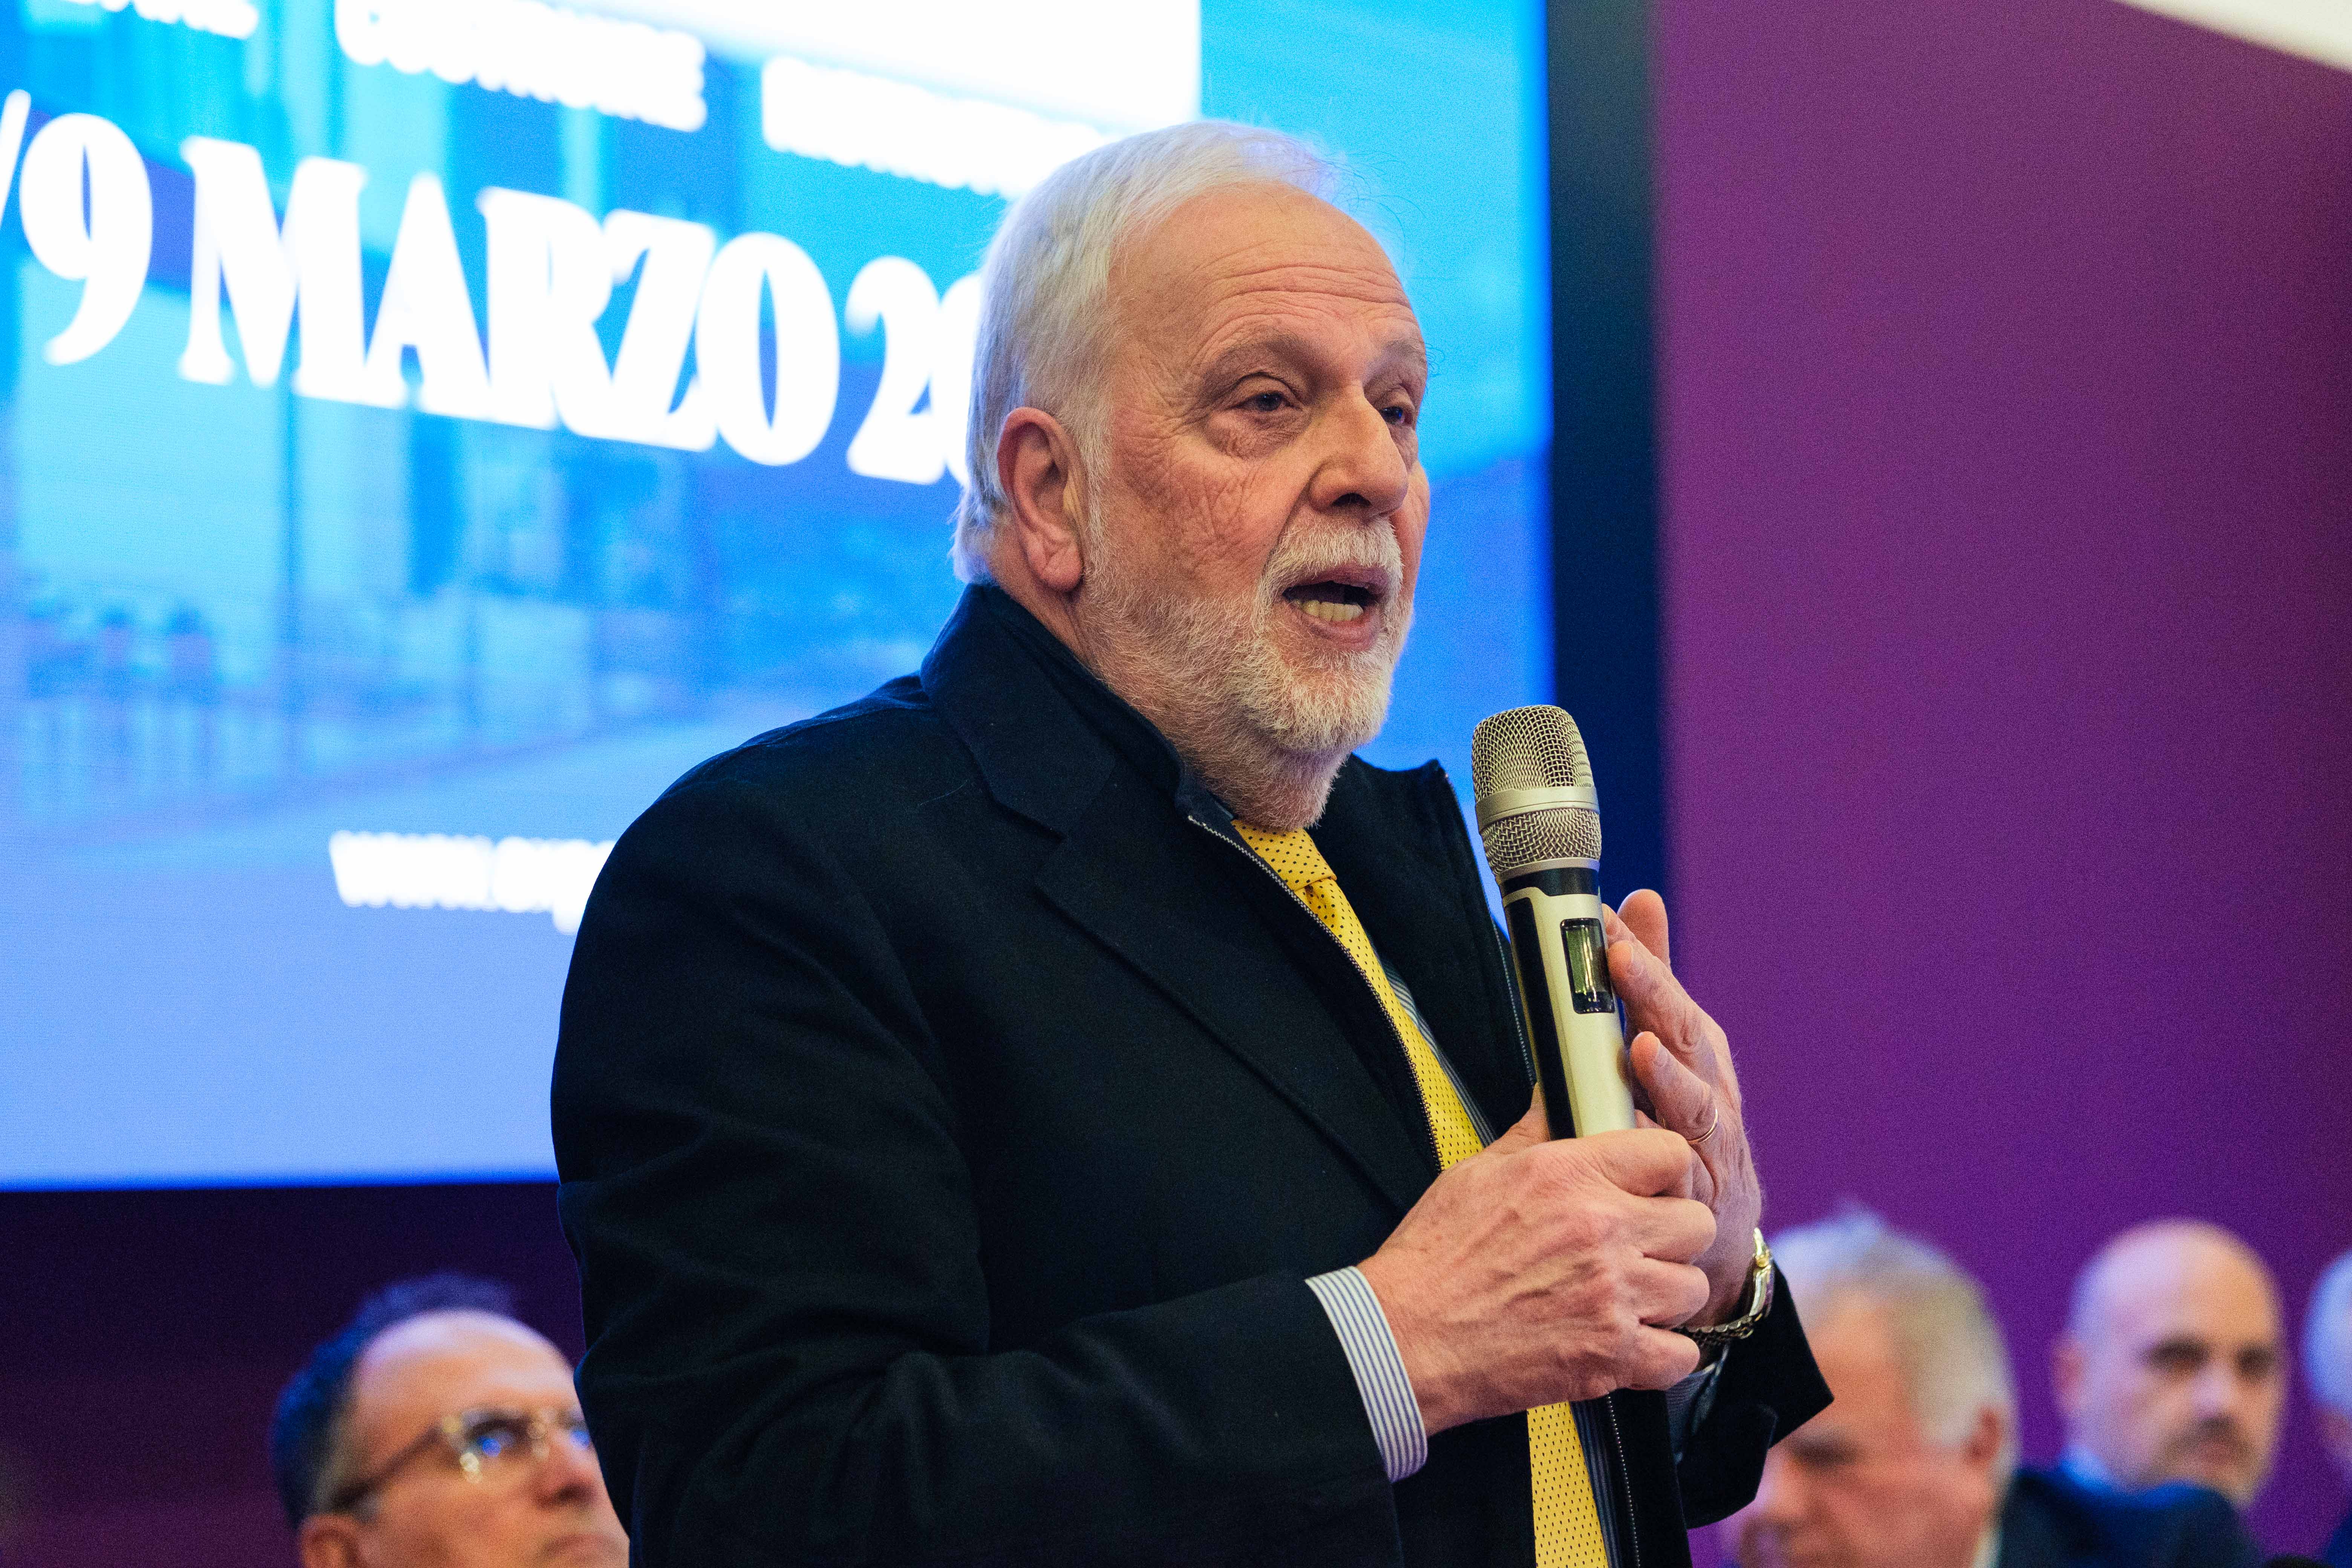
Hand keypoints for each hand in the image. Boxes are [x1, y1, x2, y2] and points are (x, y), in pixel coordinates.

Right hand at [1356, 1107, 1714, 1433]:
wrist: (1408, 1336)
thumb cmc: (1434, 1258)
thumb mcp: (1478, 1172)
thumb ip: (1532, 1133)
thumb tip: (1554, 1098)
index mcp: (1569, 1176)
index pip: (1670, 1153)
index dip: (1666, 1169)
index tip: (1654, 1185)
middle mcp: (1601, 1232)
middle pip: (1697, 1222)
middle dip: (1674, 1233)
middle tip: (1644, 1243)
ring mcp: (1612, 1297)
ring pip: (1694, 1288)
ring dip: (1668, 1293)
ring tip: (1634, 1295)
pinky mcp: (1611, 1356)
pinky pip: (1681, 1355)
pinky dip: (1664, 1353)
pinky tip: (1635, 1341)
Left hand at [1604, 891, 1761, 1324]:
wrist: (1711, 1232)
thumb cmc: (1679, 1125)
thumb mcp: (1666, 1046)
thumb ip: (1651, 980)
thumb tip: (1636, 900)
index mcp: (1691, 1048)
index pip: (1662, 991)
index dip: (1638, 951)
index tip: (1601, 917)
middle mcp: (1708, 1084)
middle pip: (1683, 1033)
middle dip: (1653, 993)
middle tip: (1620, 957)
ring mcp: (1710, 1138)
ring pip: (1695, 1098)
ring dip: (1667, 1071)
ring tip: (1640, 1044)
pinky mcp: (1704, 1190)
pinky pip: (1687, 1166)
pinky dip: (1671, 1150)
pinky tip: (1650, 1133)